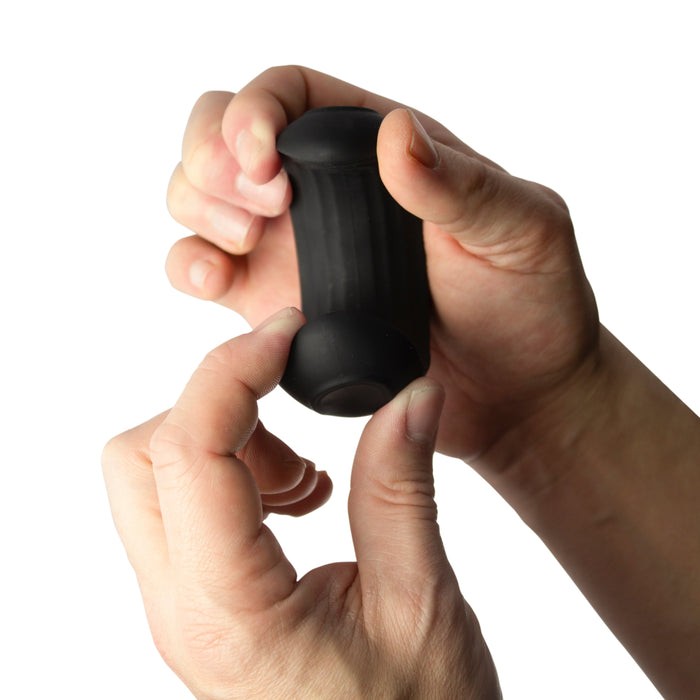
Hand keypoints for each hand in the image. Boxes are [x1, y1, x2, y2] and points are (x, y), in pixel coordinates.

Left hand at [102, 308, 500, 699]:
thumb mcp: (421, 602)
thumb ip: (400, 484)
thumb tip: (410, 395)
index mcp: (229, 613)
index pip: (188, 451)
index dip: (231, 371)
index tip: (284, 336)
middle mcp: (184, 610)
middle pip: (142, 456)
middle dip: (215, 406)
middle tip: (292, 410)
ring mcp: (185, 610)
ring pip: (155, 478)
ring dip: (228, 444)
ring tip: (306, 477)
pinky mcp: (204, 605)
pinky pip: (184, 509)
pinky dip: (235, 475)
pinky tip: (299, 499)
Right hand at [165, 65, 598, 462]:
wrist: (513, 392)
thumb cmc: (528, 305)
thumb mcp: (522, 231)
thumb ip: (461, 186)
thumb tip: (397, 134)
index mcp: (379, 152)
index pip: (291, 94)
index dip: (256, 110)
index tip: (264, 161)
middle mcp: (324, 193)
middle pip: (225, 136)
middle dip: (212, 157)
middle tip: (258, 207)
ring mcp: (292, 249)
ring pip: (201, 198)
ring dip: (194, 206)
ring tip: (242, 242)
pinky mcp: (273, 306)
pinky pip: (204, 269)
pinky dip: (190, 266)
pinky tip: (215, 281)